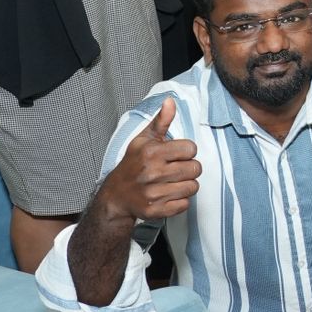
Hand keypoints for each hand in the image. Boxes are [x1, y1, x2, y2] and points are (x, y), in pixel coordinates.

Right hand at [96, 99, 199, 222]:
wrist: (116, 195)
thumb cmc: (133, 164)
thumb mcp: (144, 139)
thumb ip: (161, 121)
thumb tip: (171, 101)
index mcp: (152, 152)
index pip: (191, 149)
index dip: (186, 152)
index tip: (175, 155)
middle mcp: (152, 173)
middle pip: (196, 169)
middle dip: (189, 168)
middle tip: (175, 169)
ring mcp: (153, 193)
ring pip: (193, 187)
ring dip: (186, 185)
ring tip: (172, 182)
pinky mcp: (155, 211)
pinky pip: (185, 205)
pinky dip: (180, 201)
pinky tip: (168, 195)